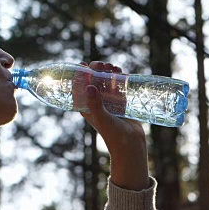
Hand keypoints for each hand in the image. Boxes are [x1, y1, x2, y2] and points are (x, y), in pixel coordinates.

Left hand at [79, 61, 149, 190]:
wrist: (130, 145)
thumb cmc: (113, 134)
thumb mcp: (102, 118)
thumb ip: (95, 104)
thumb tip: (89, 86)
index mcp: (86, 105)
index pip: (79, 86)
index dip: (79, 73)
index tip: (84, 64)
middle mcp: (95, 102)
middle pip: (92, 80)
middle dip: (96, 69)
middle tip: (103, 66)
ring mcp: (108, 101)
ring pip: (105, 80)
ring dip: (107, 71)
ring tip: (113, 67)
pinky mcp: (120, 101)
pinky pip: (117, 84)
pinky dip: (118, 76)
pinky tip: (121, 72)